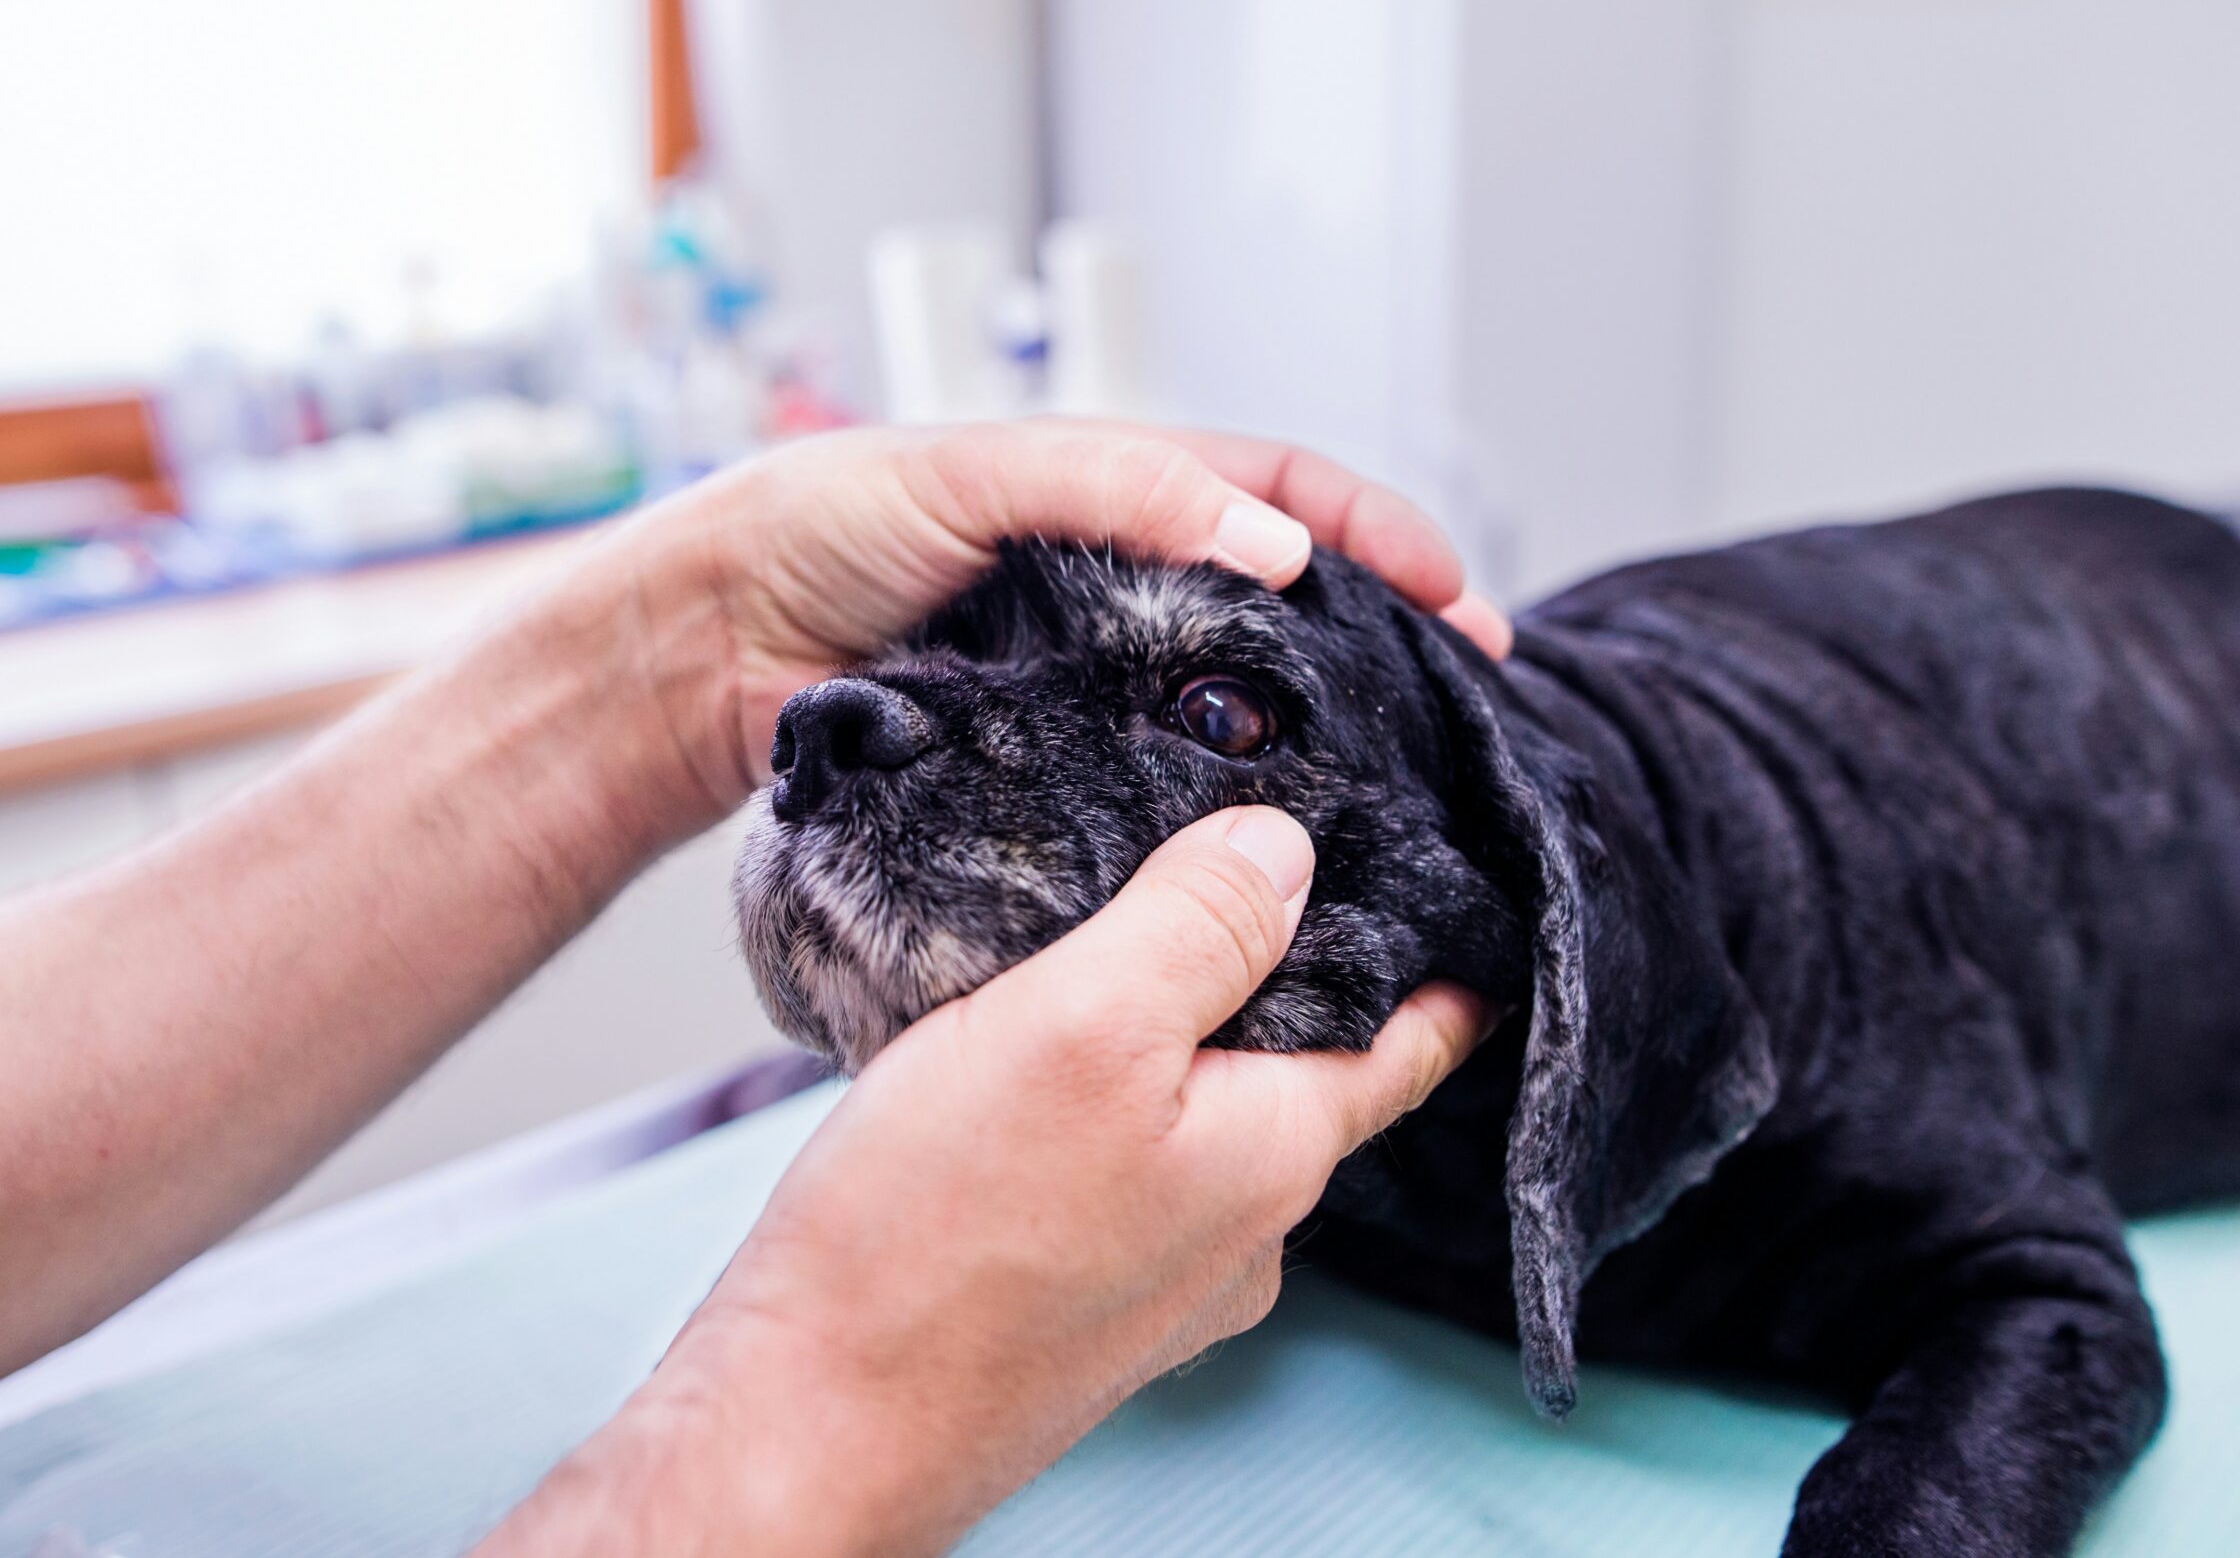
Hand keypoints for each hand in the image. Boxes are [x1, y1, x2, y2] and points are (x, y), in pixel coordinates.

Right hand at [490, 808, 1494, 1557]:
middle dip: (1277, 976)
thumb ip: (1198, 925)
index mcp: (1276, 1149)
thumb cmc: (934, 1237)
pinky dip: (1098, 1108)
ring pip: (1201, 1120)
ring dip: (1172, 1042)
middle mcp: (1242, 1229)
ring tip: (1102, 955)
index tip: (1463, 897)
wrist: (808, 1423)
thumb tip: (1284, 847)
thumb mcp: (1080, 1023)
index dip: (1438, 959)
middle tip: (1235, 871)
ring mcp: (1159, 1280)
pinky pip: (1120, 1172)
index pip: (1409, 1037)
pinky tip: (1020, 1075)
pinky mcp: (1074, 1302)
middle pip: (1299, 1068)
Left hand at [574, 420, 1510, 824]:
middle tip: (1465, 708)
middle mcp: (1115, 585)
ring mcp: (1084, 682)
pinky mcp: (1043, 766)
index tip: (1458, 600)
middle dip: (1385, 643)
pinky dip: (1214, 811)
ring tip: (1395, 784)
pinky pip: (1150, 785)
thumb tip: (1269, 543)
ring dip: (1317, 738)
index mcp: (1113, 492)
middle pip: (1284, 604)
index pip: (1283, 491)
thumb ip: (1120, 486)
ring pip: (1229, 705)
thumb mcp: (976, 469)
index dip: (1381, 534)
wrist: (705, 647)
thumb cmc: (818, 528)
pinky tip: (1261, 846)